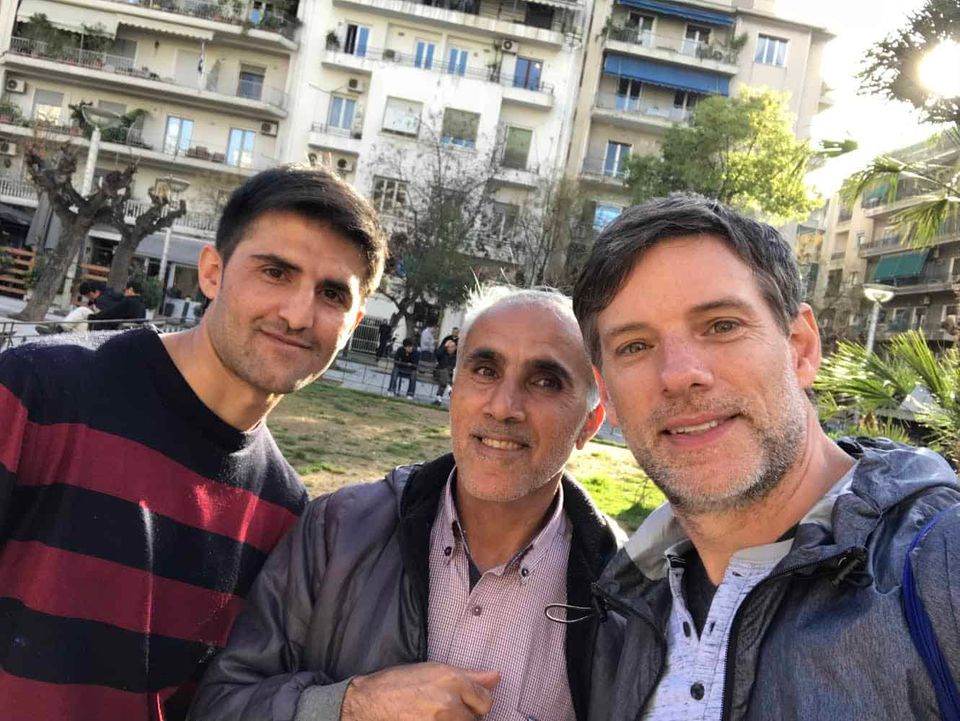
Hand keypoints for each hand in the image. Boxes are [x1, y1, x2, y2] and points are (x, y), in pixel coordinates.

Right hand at [340, 662, 499, 720]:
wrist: (369, 703)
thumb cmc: (398, 683)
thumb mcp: (434, 670)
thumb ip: (469, 676)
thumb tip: (496, 676)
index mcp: (452, 680)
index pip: (486, 699)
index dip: (477, 701)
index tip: (468, 701)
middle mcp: (450, 702)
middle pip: (477, 718)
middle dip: (467, 714)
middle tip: (447, 709)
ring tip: (436, 715)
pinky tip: (428, 719)